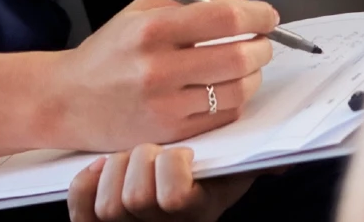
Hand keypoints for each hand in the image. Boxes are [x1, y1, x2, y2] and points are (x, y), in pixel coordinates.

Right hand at [41, 0, 278, 152]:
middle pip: (238, 56)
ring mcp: (165, 106)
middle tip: (262, 41)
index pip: (224, 17)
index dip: (257, 15)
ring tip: (247, 65)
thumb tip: (236, 3)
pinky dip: (235, 100)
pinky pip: (222, 116)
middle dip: (262, 47)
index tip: (268, 16)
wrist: (67, 100)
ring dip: (254, 75)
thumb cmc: (108, 52)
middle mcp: (158, 69)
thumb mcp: (138, 10)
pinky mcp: (169, 134)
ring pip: (237, 90)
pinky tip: (226, 88)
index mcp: (152, 29)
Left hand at [69, 144, 256, 221]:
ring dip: (116, 171)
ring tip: (130, 158)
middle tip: (153, 149)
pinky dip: (87, 181)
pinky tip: (102, 167)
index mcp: (196, 213)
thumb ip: (253, 163)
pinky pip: (81, 205)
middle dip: (142, 162)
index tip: (183, 152)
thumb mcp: (231, 176)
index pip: (173, 196)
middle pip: (136, 198)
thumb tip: (282, 161)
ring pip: (109, 204)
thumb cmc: (202, 183)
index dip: (171, 167)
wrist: (166, 215)